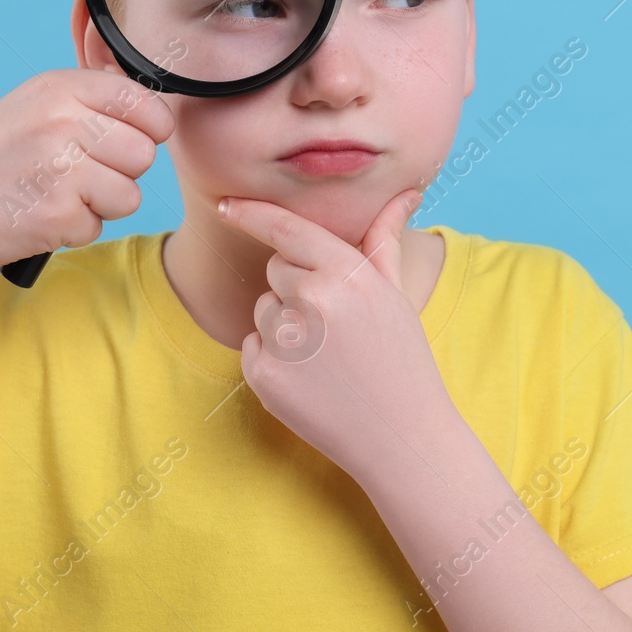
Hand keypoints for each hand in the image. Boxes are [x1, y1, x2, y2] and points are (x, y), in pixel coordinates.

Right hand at [0, 69, 175, 278]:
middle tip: (78, 177)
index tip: (126, 142)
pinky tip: (38, 216)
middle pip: (144, 153)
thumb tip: (152, 103)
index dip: (148, 130)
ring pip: (130, 194)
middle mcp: (61, 118)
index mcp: (58, 87)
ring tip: (55, 195)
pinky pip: (99, 226)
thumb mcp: (31, 110)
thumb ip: (87, 102)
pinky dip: (74, 230)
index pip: (144, 102)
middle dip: (121, 173)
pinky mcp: (57, 210)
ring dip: (100, 206)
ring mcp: (60, 164)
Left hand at [216, 188, 462, 484]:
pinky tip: (310, 379)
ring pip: (263, 308)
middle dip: (297, 285)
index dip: (252, 213)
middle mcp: (312, 299)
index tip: (226, 205)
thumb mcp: (396, 295)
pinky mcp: (264, 376)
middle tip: (336, 324)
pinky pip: (253, 346)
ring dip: (284, 324)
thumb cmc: (403, 360)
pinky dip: (273, 360)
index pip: (286, 229)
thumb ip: (384, 241)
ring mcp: (285, 340)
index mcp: (347, 273)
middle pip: (277, 268)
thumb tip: (404, 194)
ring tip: (327, 356)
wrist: (402, 436)